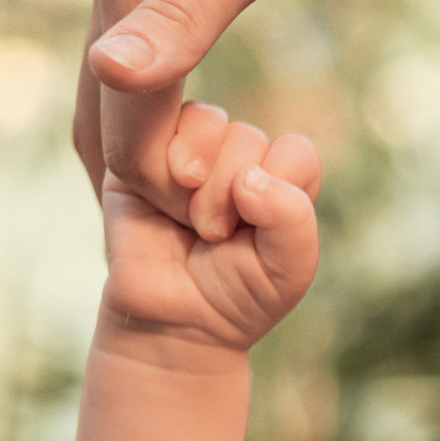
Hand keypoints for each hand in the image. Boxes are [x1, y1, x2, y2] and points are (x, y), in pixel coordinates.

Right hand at [75, 0, 361, 224]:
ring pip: (110, 87)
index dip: (153, 178)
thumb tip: (115, 78)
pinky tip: (177, 140)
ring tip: (165, 217)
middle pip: (98, 106)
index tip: (192, 234)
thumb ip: (186, 13)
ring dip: (130, 154)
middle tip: (161, 248)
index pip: (123, 110)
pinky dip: (147, 115)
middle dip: (125, 180)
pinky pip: (138, 63)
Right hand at [100, 107, 321, 365]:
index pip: (295, 152)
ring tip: (186, 219)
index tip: (253, 234)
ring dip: (196, 177)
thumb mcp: (287, 271)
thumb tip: (250, 176)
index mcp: (284, 180)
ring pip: (205, 122)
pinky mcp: (144, 148)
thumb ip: (294, 221)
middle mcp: (241, 157)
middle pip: (248, 137)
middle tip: (212, 236)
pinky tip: (156, 198)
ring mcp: (193, 149)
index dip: (276, 191)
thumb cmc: (237, 294)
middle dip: (228, 194)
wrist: (171, 318)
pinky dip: (159, 168)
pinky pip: (153, 124)